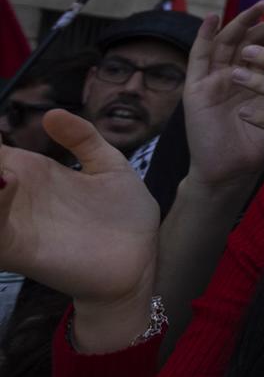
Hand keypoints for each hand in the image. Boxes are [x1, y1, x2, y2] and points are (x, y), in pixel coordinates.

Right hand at [0, 111, 158, 315]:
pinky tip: (3, 186)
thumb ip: (83, 138)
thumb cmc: (124, 215)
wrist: (137, 262)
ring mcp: (11, 221)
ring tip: (1, 173)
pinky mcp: (15, 249)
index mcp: (32, 172)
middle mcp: (15, 195)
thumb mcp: (108, 166)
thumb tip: (52, 113)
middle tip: (1, 161)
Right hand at [184, 4, 263, 188]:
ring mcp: (213, 80)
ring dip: (243, 22)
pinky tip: (212, 18)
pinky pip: (198, 58)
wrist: (232, 174)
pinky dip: (203, 36)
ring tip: (261, 6)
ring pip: (227, 42)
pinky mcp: (196, 88)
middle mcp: (232, 76)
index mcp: (251, 81)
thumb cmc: (257, 148)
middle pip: (251, 42)